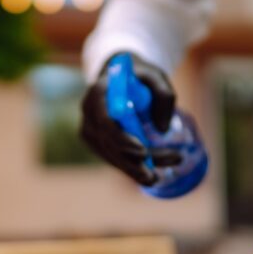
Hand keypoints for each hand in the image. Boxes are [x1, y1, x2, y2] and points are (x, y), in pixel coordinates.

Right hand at [80, 52, 179, 185]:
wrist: (119, 76)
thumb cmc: (139, 75)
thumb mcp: (156, 76)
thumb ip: (164, 95)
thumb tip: (162, 131)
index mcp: (99, 93)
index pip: (106, 121)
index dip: (122, 139)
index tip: (143, 151)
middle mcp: (89, 112)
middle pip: (109, 143)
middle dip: (133, 162)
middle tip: (155, 175)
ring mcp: (89, 128)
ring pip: (111, 155)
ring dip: (134, 169)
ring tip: (156, 178)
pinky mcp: (95, 141)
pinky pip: (111, 157)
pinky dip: (129, 167)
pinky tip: (147, 176)